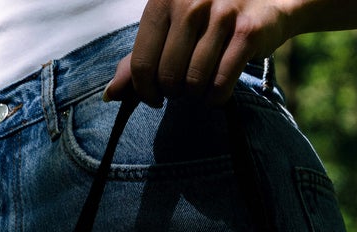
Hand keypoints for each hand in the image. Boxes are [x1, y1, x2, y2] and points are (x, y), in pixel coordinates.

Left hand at [103, 0, 292, 106]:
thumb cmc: (210, 17)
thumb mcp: (170, 28)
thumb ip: (139, 58)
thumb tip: (110, 95)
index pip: (141, 62)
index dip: (144, 91)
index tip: (154, 96)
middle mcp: (191, 1)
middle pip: (167, 77)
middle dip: (174, 92)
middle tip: (183, 87)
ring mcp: (220, 13)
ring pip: (194, 83)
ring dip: (197, 96)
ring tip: (202, 86)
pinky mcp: (246, 31)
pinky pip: (221, 84)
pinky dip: (217, 98)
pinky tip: (218, 91)